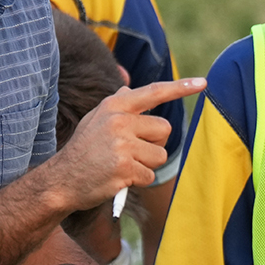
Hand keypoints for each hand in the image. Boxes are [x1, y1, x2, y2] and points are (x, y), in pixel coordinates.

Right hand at [53, 79, 203, 211]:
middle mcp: (119, 120)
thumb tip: (130, 86)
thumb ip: (116, 104)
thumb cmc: (83, 150)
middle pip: (164, 129)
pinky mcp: (125, 167)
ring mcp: (122, 144)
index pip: (153, 92)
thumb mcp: (95, 121)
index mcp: (114, 106)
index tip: (203, 83)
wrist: (61, 180)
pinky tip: (118, 178)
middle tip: (129, 152)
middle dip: (153, 144)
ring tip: (122, 165)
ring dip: (147, 165)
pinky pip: (150, 175)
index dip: (180, 88)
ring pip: (160, 155)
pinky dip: (138, 180)